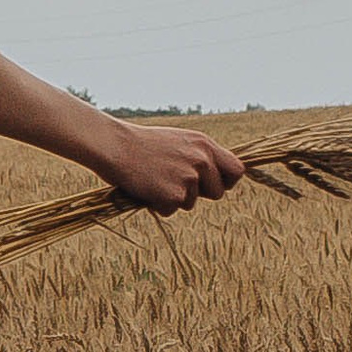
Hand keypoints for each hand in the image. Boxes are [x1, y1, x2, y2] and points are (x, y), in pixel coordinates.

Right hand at [102, 120, 246, 214]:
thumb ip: (198, 156)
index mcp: (205, 144)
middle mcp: (202, 160)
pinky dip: (158, 205)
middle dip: (198, 194)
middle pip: (217, 193)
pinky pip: (171, 210)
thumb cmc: (142, 144)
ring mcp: (189, 177)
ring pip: (191, 203)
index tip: (213, 185)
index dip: (226, 182)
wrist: (115, 145)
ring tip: (154, 179)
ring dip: (174, 198)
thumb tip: (214, 176)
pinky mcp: (174, 194)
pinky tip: (146, 187)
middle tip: (174, 183)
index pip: (237, 170)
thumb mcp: (178, 141)